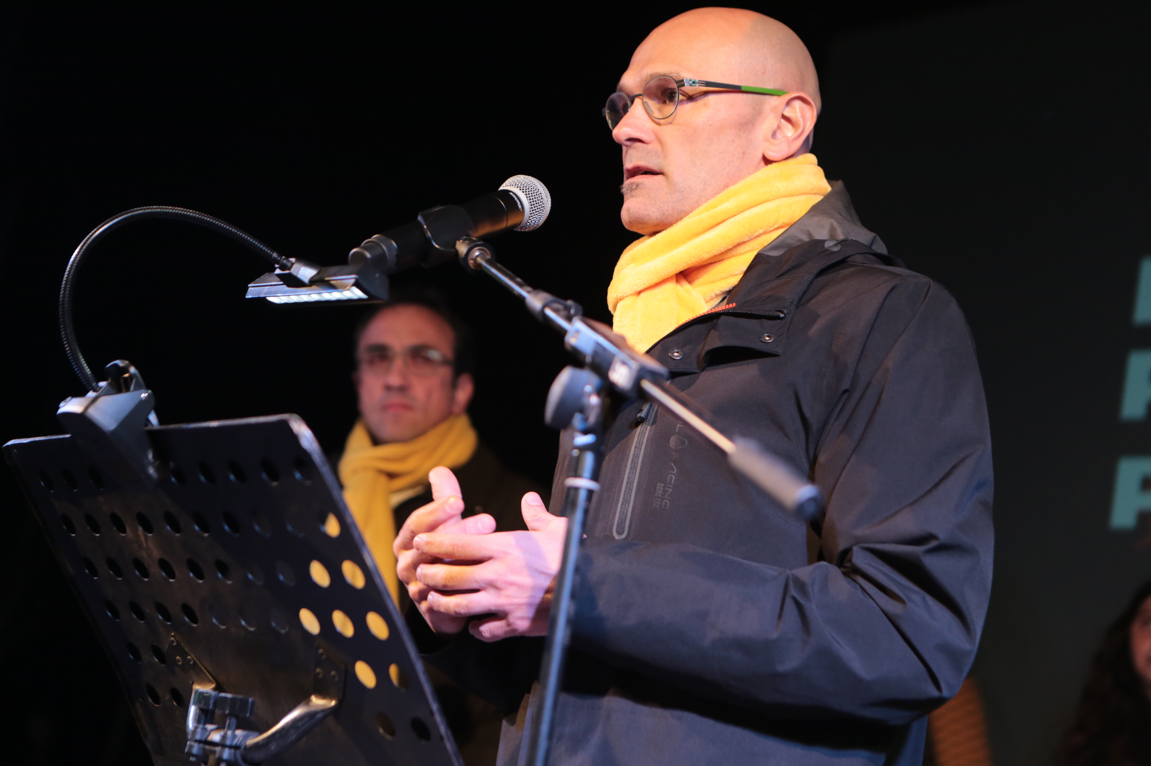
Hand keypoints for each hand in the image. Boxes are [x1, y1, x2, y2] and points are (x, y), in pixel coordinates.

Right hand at [394, 466, 495, 634]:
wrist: (447, 597)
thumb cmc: (447, 551)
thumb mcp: (445, 523)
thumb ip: (442, 497)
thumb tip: (439, 469)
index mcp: (406, 542)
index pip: (417, 523)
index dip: (436, 511)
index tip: (459, 499)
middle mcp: (407, 566)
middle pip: (428, 548)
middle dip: (458, 533)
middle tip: (487, 521)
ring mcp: (418, 590)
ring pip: (439, 574)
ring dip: (466, 560)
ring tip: (492, 548)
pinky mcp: (432, 612)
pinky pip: (447, 600)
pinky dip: (466, 590)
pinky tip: (487, 578)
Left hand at [414, 492, 566, 641]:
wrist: (593, 592)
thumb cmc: (574, 557)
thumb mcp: (557, 529)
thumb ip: (537, 515)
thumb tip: (530, 500)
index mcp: (506, 548)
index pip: (459, 543)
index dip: (435, 541)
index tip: (421, 540)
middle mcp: (499, 575)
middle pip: (451, 575)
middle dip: (431, 573)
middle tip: (421, 572)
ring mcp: (504, 602)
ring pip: (460, 605)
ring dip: (443, 602)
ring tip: (434, 599)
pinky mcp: (515, 624)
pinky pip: (485, 630)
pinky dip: (476, 628)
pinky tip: (474, 625)